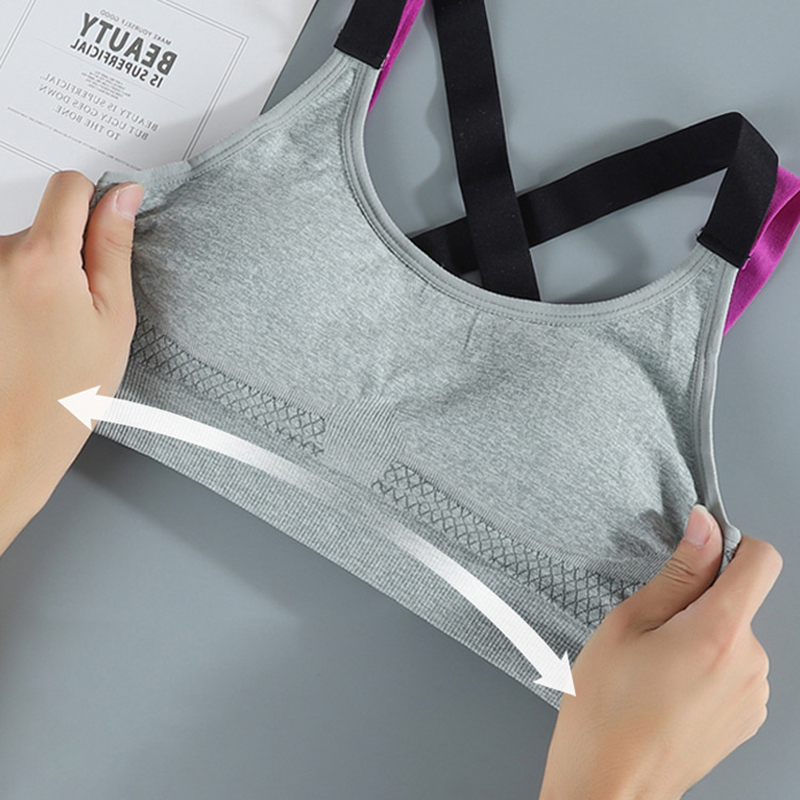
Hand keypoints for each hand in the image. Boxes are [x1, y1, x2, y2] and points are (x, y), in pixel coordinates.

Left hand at [0, 171, 142, 553]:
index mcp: (42, 261)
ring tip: (49, 328)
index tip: (106, 223)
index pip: (70, 187)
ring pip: (21, 253)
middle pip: (43, 224)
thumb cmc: (66, 392)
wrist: (15, 439)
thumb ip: (114, 249)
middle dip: (66, 253)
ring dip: (38, 277)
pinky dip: (17, 294)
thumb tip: (122, 199)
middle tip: (79, 306)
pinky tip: (27, 333)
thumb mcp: (113, 318)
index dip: (97, 200)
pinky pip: (3, 274)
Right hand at [538, 505, 782, 799]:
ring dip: (702, 637)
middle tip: (651, 630)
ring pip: (734, 637)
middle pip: (739, 601)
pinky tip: (668, 690)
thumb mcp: (628, 624)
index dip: (732, 546)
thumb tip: (706, 527)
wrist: (610, 786)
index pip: (762, 561)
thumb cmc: (606, 709)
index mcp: (719, 632)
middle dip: (699, 602)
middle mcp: (751, 663)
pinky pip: (735, 671)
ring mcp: (754, 695)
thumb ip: (678, 573)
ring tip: (655, 667)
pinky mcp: (748, 718)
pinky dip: (708, 668)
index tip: (698, 554)